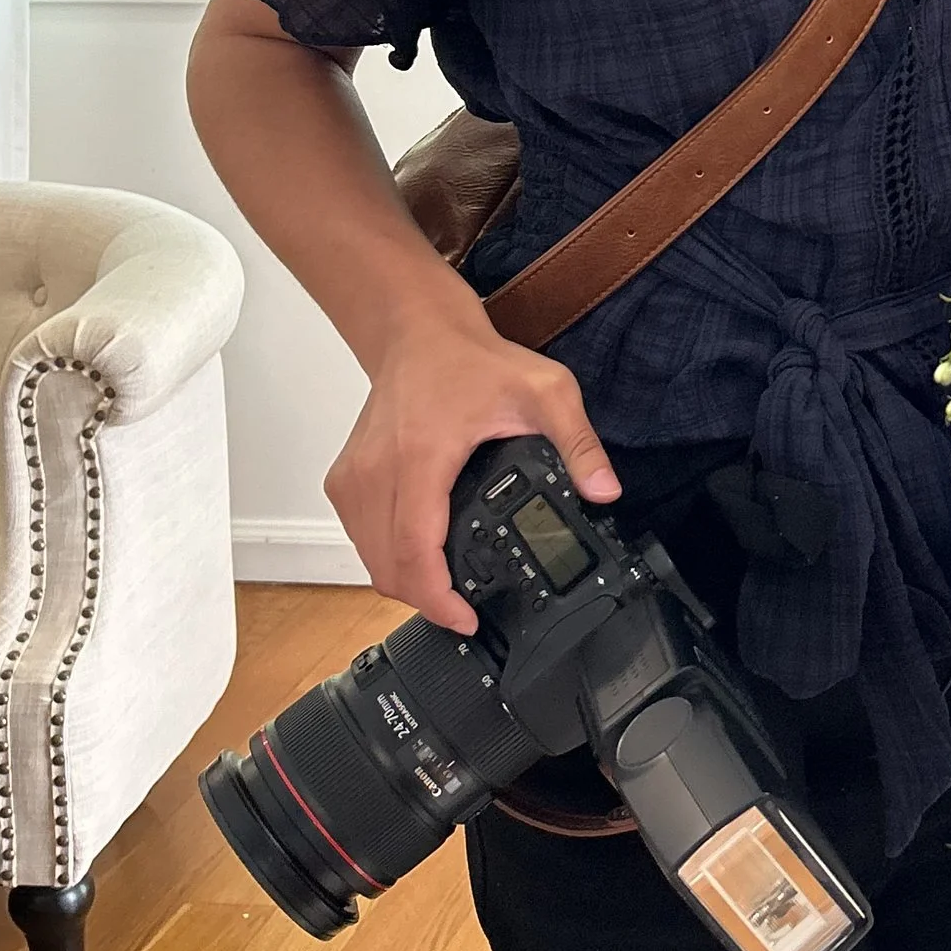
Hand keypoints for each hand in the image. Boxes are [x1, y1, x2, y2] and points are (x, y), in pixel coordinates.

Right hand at [326, 297, 620, 632]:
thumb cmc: (472, 359)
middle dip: (425, 601)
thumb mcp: (546, 392)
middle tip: (465, 611)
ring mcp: (353, 476)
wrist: (416, 329)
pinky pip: (359, 536)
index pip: (415, 550)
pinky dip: (386, 556)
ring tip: (447, 590)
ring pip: (368, 557)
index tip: (466, 620)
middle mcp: (375, 471)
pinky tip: (420, 556)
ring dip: (403, 581)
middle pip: (387, 566)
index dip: (438, 598)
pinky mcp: (344, 477)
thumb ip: (579, 443)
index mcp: (421, 457)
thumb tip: (606, 490)